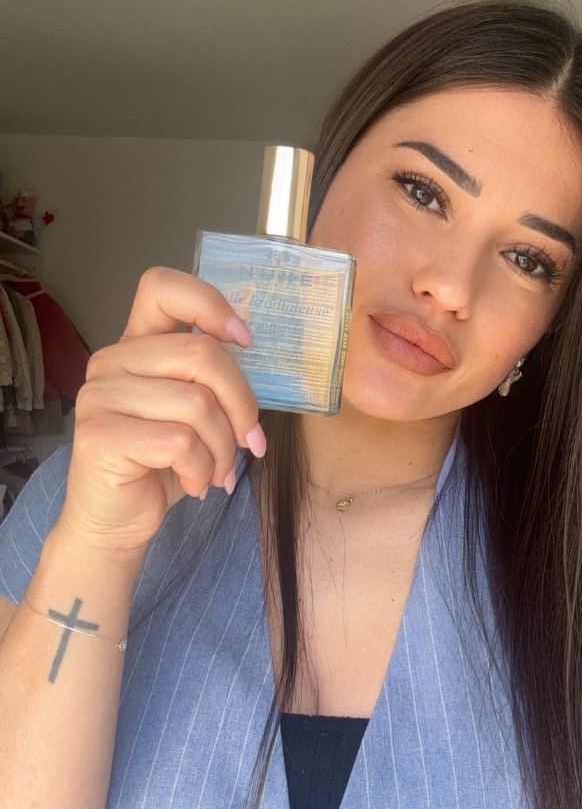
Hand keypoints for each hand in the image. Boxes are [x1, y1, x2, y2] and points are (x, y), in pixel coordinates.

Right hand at [59, 267, 265, 553]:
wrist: (118, 522)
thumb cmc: (163, 465)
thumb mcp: (196, 413)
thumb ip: (213, 379)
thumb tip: (254, 354)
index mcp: (137, 346)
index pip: (162, 287)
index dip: (210, 305)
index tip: (245, 340)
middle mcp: (112, 361)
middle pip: (202, 354)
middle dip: (243, 405)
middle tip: (249, 443)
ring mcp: (100, 396)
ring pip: (197, 404)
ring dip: (224, 449)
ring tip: (217, 472)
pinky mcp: (99, 435)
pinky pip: (180, 441)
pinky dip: (202, 469)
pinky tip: (194, 484)